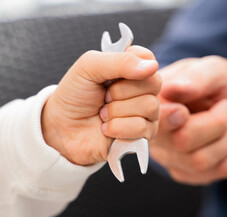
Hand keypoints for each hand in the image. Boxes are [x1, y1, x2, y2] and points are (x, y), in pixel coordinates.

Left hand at [42, 46, 160, 165]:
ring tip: (102, 114)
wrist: (61, 128)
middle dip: (121, 91)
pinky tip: (106, 129)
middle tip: (104, 96)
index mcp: (131, 69)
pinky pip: (142, 127)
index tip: (110, 75)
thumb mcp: (89, 67)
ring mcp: (146, 113)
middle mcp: (143, 90)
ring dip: (117, 111)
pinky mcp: (143, 135)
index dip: (131, 65)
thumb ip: (120, 61)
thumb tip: (152, 66)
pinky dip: (117, 128)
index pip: (148, 59)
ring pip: (149, 106)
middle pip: (153, 82)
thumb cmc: (75, 96)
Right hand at [150, 56, 226, 184]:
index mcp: (153, 105)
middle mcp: (156, 135)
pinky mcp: (189, 173)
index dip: (171, 117)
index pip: (153, 119)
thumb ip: (196, 78)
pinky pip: (221, 170)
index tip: (186, 109)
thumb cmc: (219, 84)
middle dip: (218, 122)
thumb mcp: (215, 70)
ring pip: (201, 161)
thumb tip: (172, 90)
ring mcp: (170, 158)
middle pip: (182, 141)